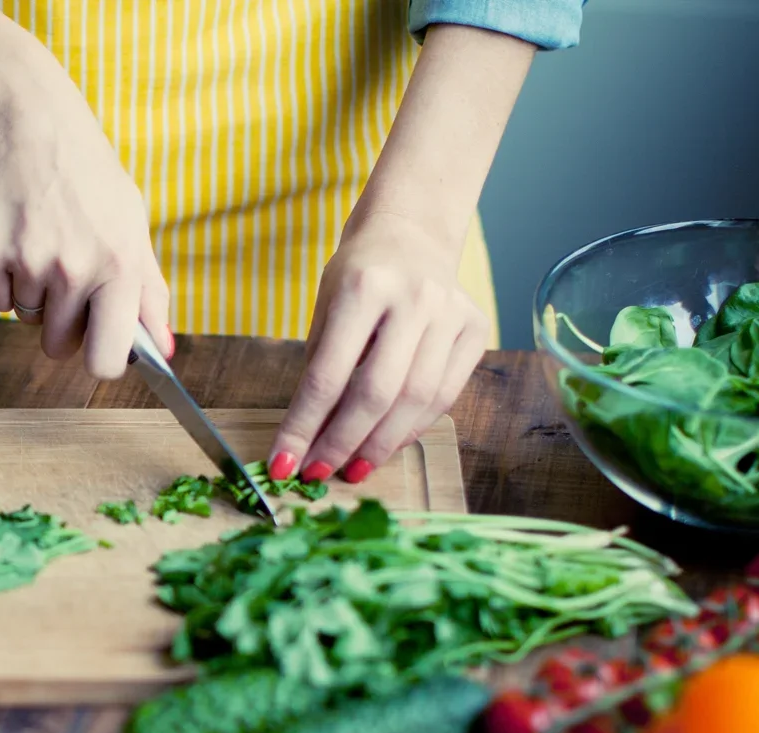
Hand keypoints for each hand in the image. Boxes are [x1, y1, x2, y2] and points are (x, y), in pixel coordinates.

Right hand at [0, 92, 173, 377]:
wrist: (27, 119)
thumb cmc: (87, 174)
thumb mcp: (132, 223)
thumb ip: (149, 291)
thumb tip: (163, 350)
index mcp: (121, 265)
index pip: (106, 360)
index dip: (100, 361)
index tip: (96, 345)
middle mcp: (74, 270)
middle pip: (58, 347)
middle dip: (62, 326)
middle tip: (65, 278)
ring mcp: (28, 263)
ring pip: (27, 319)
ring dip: (33, 294)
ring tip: (42, 241)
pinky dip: (3, 279)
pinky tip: (16, 235)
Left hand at [268, 211, 490, 483]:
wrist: (411, 232)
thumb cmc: (358, 275)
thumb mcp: (325, 308)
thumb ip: (320, 369)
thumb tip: (306, 441)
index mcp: (364, 287)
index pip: (327, 374)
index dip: (303, 427)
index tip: (283, 463)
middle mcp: (414, 299)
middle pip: (377, 392)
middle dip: (343, 443)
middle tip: (319, 474)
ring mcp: (451, 313)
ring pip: (417, 400)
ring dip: (381, 445)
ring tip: (353, 469)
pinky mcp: (475, 329)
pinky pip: (446, 394)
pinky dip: (413, 427)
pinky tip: (387, 444)